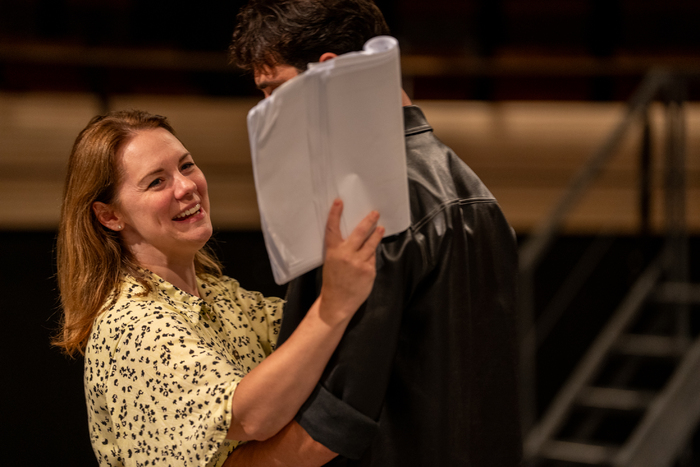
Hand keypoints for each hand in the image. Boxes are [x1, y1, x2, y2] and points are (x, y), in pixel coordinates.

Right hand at [319, 199, 383, 323]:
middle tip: (375, 213)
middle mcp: (346, 255)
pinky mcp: (369, 271)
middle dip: (368, 221)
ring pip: (371, 244)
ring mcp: (359, 263)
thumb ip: (341, 250)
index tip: (339, 201)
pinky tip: (370, 256)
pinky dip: (372, 256)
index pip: (332, 229)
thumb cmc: (333, 282)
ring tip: (381, 228)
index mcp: (333, 252)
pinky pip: (372, 259)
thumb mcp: (331, 263)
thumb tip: (357, 239)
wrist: (337, 303)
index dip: (335, 214)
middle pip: (360, 232)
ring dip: (377, 235)